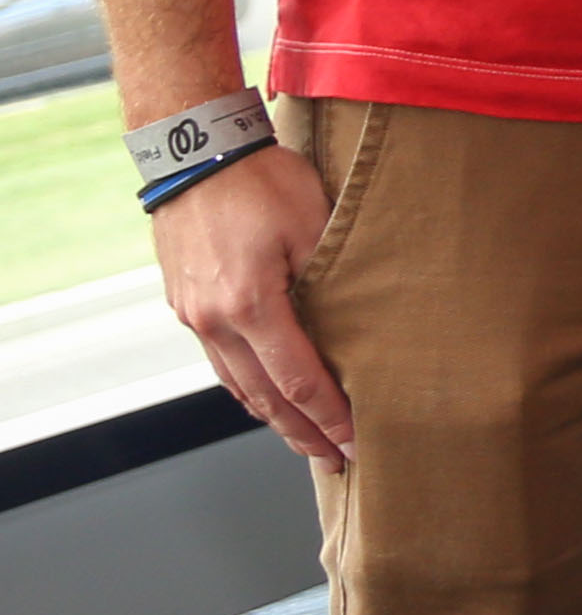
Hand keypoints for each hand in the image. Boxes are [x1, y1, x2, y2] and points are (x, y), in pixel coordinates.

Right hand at [154, 148, 352, 467]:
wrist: (196, 153)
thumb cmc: (261, 180)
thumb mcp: (314, 224)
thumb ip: (334, 279)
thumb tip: (362, 325)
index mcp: (250, 305)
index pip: (299, 380)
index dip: (331, 417)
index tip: (358, 443)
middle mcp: (215, 320)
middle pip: (265, 397)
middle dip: (303, 433)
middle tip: (337, 461)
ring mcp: (194, 316)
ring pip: (238, 386)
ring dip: (274, 418)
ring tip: (307, 442)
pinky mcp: (186, 305)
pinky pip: (221, 363)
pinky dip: (248, 389)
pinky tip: (269, 399)